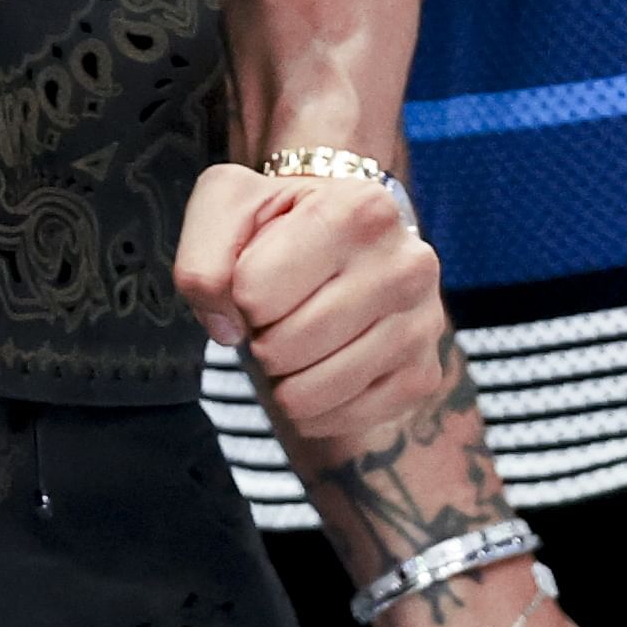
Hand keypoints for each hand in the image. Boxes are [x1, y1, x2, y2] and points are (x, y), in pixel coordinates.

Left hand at [174, 163, 445, 445]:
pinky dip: (313, 408)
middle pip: (283, 346)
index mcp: (359, 208)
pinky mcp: (423, 375)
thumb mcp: (227, 206)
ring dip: (283, 379)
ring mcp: (423, 323)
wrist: (345, 239)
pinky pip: (340, 420)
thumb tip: (227, 329)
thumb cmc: (279, 223)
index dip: (239, 294)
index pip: (253, 290)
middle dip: (260, 339)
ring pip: (309, 393)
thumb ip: (203, 259)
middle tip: (277, 315)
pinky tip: (321, 370)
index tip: (259, 275)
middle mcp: (406, 263)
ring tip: (298, 341)